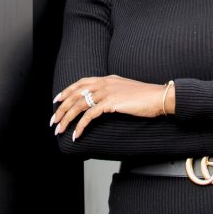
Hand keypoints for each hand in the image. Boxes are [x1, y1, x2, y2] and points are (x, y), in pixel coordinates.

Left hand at [51, 76, 165, 140]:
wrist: (158, 97)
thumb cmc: (146, 97)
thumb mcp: (125, 91)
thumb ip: (113, 93)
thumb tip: (103, 104)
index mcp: (108, 78)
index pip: (82, 82)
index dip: (67, 91)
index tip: (57, 100)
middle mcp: (105, 82)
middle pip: (76, 94)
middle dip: (62, 108)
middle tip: (53, 120)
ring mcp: (107, 91)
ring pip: (79, 104)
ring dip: (67, 118)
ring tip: (60, 130)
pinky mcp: (111, 102)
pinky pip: (90, 115)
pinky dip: (81, 125)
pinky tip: (77, 134)